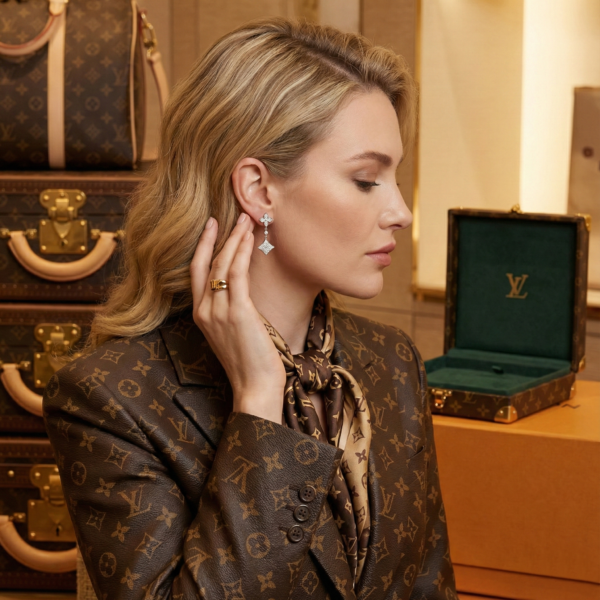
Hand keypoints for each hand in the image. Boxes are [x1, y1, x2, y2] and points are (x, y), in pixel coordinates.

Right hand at [190, 213, 285, 423]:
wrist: (255, 387)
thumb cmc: (249, 362)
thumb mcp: (233, 333)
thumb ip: (231, 311)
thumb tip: (242, 291)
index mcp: (202, 316)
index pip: (197, 273)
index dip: (202, 248)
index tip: (211, 228)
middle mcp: (205, 311)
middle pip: (205, 264)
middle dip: (215, 237)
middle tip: (227, 215)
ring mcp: (218, 311)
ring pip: (221, 265)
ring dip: (234, 239)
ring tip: (246, 220)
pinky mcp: (237, 312)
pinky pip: (236, 274)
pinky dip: (242, 252)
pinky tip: (249, 238)